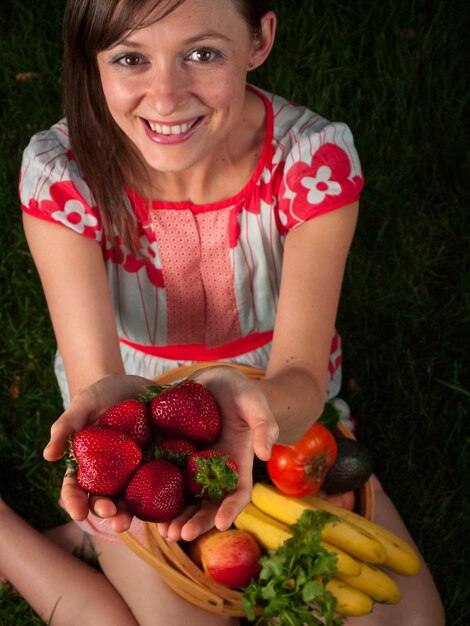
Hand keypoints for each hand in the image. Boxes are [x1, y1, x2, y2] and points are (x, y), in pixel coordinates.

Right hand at [43, 373, 153, 531]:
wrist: (134, 385)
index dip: (76, 502)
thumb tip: (48, 456)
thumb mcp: (84, 404)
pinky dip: (166, 497)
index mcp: (88, 465)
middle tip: (114, 519)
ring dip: (135, 513)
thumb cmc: (102, 394)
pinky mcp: (161, 462)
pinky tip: (171, 506)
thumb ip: (66, 426)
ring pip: (134, 498)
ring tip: (136, 520)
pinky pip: (164, 482)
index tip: (79, 512)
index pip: (77, 489)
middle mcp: (113, 474)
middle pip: (107, 500)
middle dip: (109, 512)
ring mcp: (137, 470)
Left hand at [157, 365, 278, 541]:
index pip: (237, 493)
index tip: (221, 523)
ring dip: (172, 516)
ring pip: (181, 497)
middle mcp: (213, 471)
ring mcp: (190, 463)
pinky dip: (151, 492)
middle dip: (195, 521)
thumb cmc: (240, 390)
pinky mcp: (169, 452)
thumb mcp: (255, 402)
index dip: (230, 509)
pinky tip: (138, 503)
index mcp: (237, 463)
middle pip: (206, 503)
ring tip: (161, 530)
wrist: (213, 379)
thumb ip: (264, 425)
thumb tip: (265, 454)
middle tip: (179, 535)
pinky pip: (159, 475)